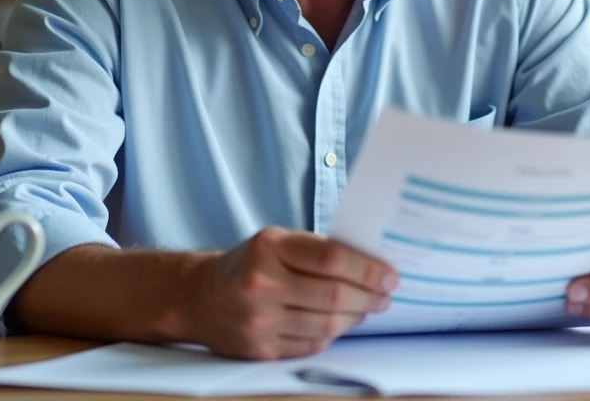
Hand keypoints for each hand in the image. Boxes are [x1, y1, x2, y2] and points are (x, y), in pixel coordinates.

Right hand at [187, 227, 397, 359]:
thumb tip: (371, 264)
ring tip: (366, 308)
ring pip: (327, 325)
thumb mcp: (277, 241)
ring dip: (355, 318)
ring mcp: (258, 320)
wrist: (199, 296)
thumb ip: (317, 250)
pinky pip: (311, 345)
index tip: (389, 275)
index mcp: (269, 247)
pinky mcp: (259, 349)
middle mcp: (261, 283)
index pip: (332, 259)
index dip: (368, 270)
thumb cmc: (250, 264)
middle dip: (369, 297)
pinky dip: (331, 334)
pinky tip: (338, 323)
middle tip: (385, 295)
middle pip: (334, 296)